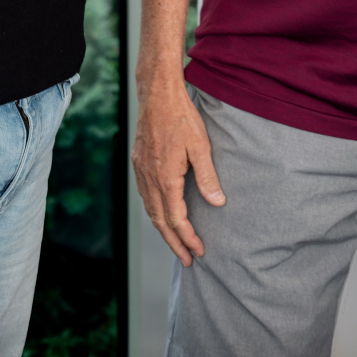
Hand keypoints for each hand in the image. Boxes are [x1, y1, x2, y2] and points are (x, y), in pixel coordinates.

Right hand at [131, 87, 223, 264]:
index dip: (188, 238)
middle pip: (160, 222)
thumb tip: (218, 203)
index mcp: (166, 178)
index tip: (199, 251)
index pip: (177, 219)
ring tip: (177, 243)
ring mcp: (141, 172)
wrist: (157, 96)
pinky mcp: (139, 164)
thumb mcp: (201, 147)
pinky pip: (146, 197)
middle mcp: (150, 179)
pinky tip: (163, 215)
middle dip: (174, 243)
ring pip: (151, 211)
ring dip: (164, 230)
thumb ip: (208, 177)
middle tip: (188, 260)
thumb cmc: (182, 118)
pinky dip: (155, 212)